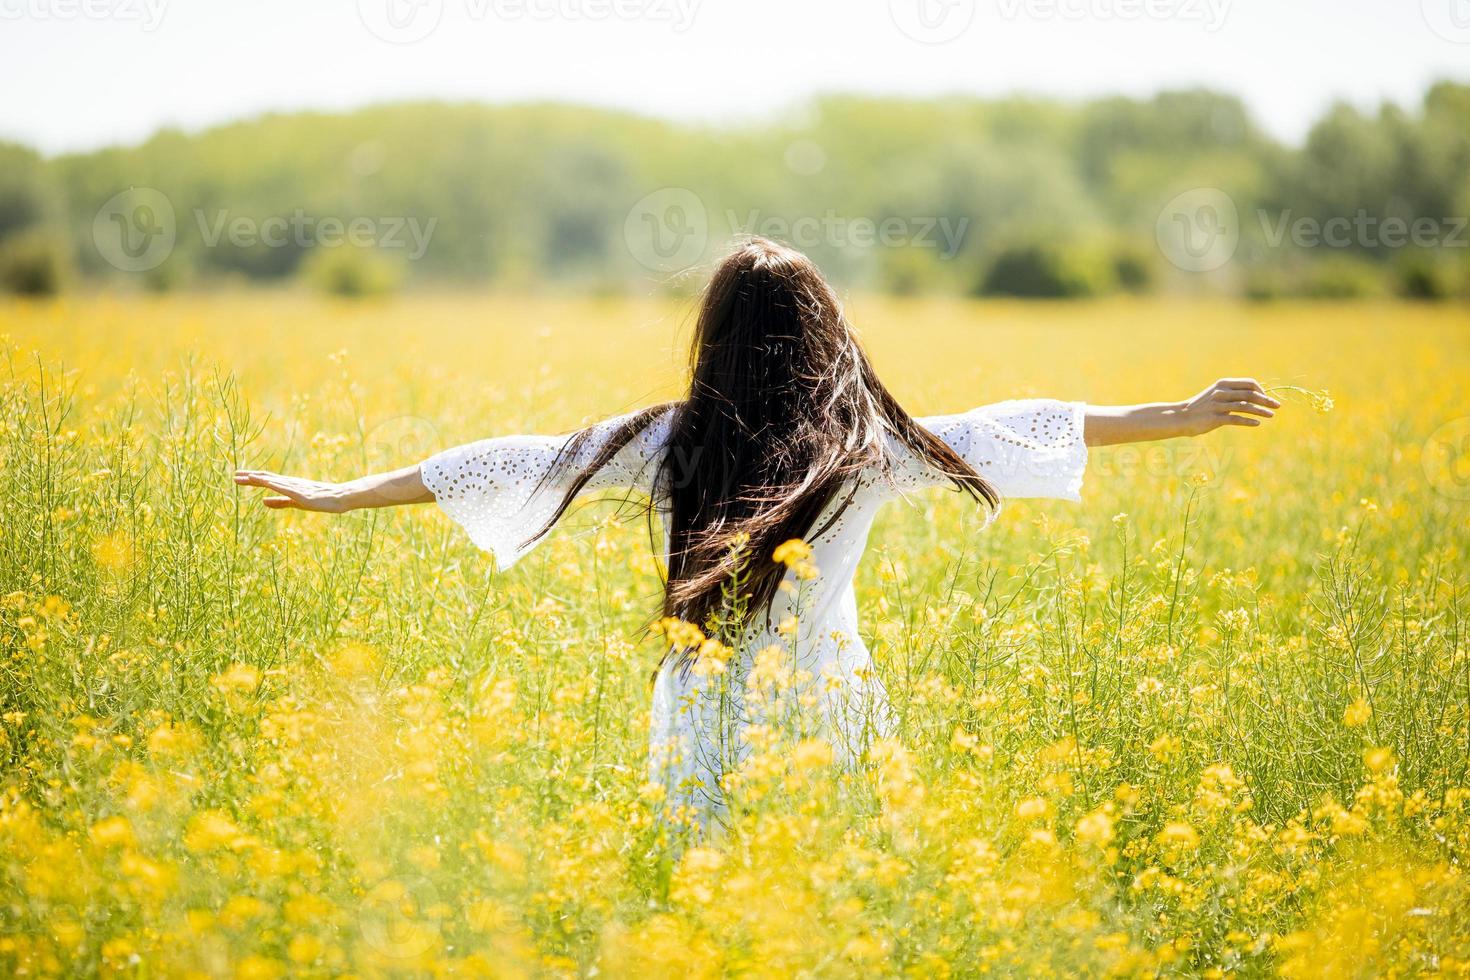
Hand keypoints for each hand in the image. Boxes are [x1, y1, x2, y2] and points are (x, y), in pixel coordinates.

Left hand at [233, 470, 349, 511]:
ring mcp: (296, 487)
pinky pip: (285, 488)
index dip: (252, 478)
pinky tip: (265, 483)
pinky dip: (273, 484)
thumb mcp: (296, 502)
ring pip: (274, 481)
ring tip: (244, 477)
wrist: (340, 498)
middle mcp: (290, 483)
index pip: (266, 480)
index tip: (238, 476)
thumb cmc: (321, 500)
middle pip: (267, 478)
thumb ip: (279, 502)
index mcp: (288, 486)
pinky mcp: (302, 493)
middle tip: (235, 475)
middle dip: (250, 477)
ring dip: (259, 479)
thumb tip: (262, 501)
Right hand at [1175, 378, 1280, 436]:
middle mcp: (1221, 392)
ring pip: (1245, 406)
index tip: (1266, 398)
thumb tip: (1254, 396)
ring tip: (1272, 415)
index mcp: (1223, 384)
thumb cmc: (1201, 407)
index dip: (1261, 390)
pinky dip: (1248, 421)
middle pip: (1250, 394)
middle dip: (1266, 400)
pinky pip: (1236, 419)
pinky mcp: (1215, 418)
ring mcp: (1218, 405)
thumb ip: (1232, 394)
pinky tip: (1257, 423)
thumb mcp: (1216, 395)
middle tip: (1277, 406)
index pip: (1249, 383)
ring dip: (1261, 411)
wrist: (1180, 416)